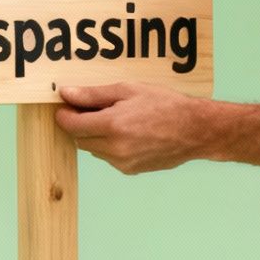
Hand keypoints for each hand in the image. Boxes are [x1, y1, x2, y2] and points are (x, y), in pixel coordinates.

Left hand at [54, 82, 215, 174]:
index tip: (65, 106)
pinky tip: (128, 133)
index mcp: (112, 125)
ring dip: (95, 136)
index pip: (71, 125)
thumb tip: (66, 94)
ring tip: (115, 119)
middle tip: (91, 109)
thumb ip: (94, 95)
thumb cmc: (165, 105)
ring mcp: (122, 162)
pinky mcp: (130, 170)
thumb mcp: (129, 90)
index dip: (64, 115)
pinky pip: (109, 157)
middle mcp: (114, 148)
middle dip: (80, 125)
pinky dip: (110, 146)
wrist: (195, 130)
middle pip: (79, 139)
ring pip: (93, 150)